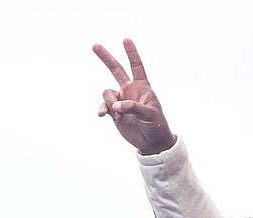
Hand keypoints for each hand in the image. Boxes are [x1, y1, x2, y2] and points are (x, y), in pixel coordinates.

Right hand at [93, 39, 176, 154]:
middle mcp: (130, 91)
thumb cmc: (157, 126)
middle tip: (95, 45)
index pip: (137, 67)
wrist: (152, 142)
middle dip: (106, 58)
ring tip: (119, 114)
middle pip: (116, 70)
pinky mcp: (115, 112)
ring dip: (110, 102)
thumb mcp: (149, 114)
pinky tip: (103, 115)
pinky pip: (104, 106)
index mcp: (143, 88)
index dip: (131, 53)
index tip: (126, 40)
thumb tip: (116, 107)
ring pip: (107, 93)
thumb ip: (133, 107)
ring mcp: (121, 100)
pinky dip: (103, 109)